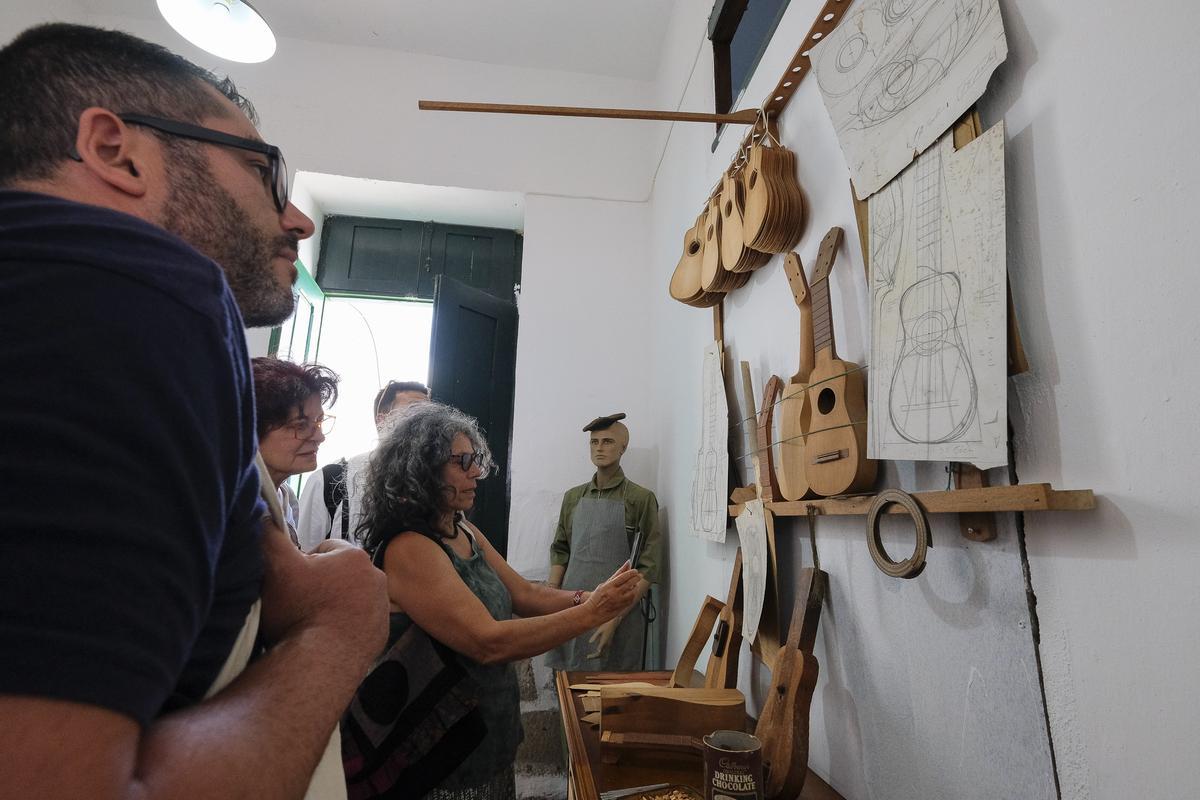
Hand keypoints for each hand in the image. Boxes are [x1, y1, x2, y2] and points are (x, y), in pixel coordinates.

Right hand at [258, 519, 387, 668]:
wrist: (320, 662)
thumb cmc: (299, 610)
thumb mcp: (276, 567)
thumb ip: (270, 535)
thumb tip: (265, 514)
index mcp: (355, 556)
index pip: (323, 549)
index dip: (302, 564)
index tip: (291, 582)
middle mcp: (377, 577)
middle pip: (339, 574)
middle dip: (320, 584)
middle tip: (298, 604)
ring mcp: (382, 608)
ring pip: (350, 599)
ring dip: (333, 605)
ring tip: (310, 622)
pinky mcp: (381, 634)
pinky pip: (358, 623)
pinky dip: (344, 627)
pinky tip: (325, 637)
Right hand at [583, 561, 640, 624]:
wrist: (592, 613)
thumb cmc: (596, 598)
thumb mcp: (604, 584)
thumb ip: (617, 574)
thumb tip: (627, 564)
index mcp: (609, 586)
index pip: (623, 577)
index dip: (631, 572)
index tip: (635, 571)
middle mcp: (615, 594)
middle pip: (630, 583)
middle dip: (636, 578)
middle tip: (638, 576)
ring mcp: (619, 602)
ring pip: (633, 592)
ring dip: (635, 587)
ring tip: (634, 584)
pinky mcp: (622, 608)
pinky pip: (631, 600)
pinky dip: (633, 595)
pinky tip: (631, 593)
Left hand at [585, 617, 619, 658]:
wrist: (613, 623)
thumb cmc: (605, 626)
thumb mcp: (599, 630)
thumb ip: (595, 636)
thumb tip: (589, 642)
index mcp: (604, 642)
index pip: (599, 652)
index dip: (593, 656)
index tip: (588, 657)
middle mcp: (607, 644)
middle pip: (600, 654)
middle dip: (594, 656)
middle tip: (587, 657)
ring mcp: (608, 644)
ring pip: (603, 653)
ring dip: (597, 655)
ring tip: (590, 656)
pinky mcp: (609, 643)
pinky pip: (604, 650)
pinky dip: (599, 653)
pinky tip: (596, 651)